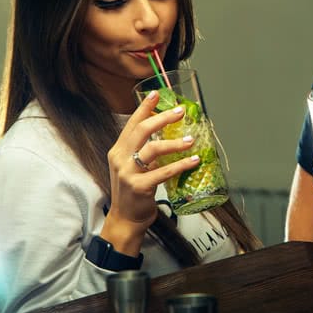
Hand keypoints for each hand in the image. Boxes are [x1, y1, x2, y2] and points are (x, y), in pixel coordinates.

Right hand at [103, 90, 198, 250]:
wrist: (126, 218)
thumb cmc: (133, 190)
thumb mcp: (133, 165)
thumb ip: (143, 149)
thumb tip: (166, 130)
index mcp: (118, 150)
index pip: (131, 123)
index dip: (144, 107)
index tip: (156, 94)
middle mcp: (120, 158)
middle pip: (142, 130)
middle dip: (163, 118)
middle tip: (180, 112)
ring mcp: (128, 172)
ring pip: (152, 149)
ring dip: (175, 143)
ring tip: (191, 139)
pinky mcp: (139, 187)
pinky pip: (163, 172)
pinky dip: (181, 164)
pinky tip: (194, 160)